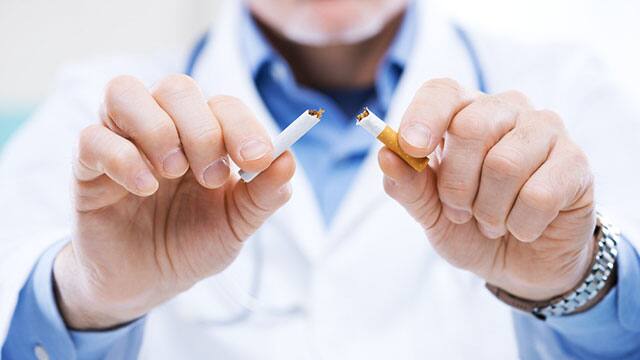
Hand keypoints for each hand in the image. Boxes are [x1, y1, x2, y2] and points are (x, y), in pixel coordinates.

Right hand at [54, 75, 294, 328]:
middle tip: (212, 177)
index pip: (223, 105)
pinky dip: (123, 158)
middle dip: (202, 130)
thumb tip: (288, 159)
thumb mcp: (236, 224)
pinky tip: (144, 189)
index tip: (255, 160)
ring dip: (157, 129)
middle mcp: (163, 127)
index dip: (243, 125)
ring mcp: (123, 141)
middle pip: (177, 88)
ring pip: (125, 91)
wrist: (147, 282)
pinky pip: (93, 137)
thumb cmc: (193, 243)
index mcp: (204, 136)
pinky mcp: (88, 165)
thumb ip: (263, 194)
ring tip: (173, 172)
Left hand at [379, 78, 595, 300]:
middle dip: (456, 184)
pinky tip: (523, 227)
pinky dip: (520, 225)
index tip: (412, 148)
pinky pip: (538, 195)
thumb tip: (385, 154)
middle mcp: (506, 109)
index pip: (441, 92)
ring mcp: (545, 130)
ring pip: (504, 164)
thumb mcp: (430, 213)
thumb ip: (408, 186)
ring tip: (492, 222)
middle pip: (471, 126)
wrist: (521, 262)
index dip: (423, 116)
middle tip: (459, 211)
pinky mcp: (575, 161)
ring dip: (488, 211)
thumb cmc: (470, 227)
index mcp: (464, 112)